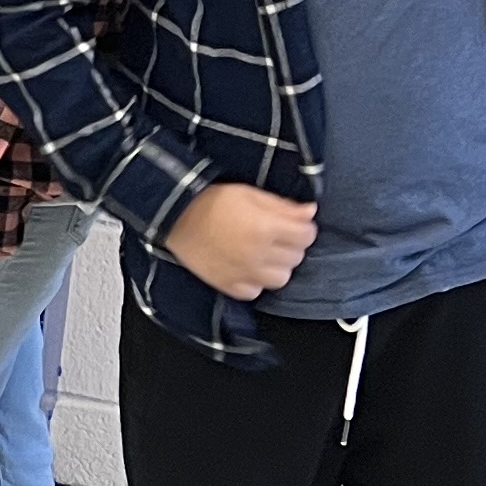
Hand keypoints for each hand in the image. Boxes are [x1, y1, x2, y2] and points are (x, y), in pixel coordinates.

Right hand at [164, 181, 318, 301]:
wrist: (175, 216)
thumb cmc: (212, 201)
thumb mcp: (250, 194)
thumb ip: (283, 206)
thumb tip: (310, 212)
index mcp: (266, 228)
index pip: (307, 235)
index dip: (303, 228)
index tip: (295, 224)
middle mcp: (258, 254)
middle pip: (296, 257)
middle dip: (292, 245)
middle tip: (276, 236)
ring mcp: (244, 273)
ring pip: (281, 278)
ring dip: (277, 266)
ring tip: (264, 254)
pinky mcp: (228, 285)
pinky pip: (255, 292)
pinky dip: (255, 281)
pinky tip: (247, 268)